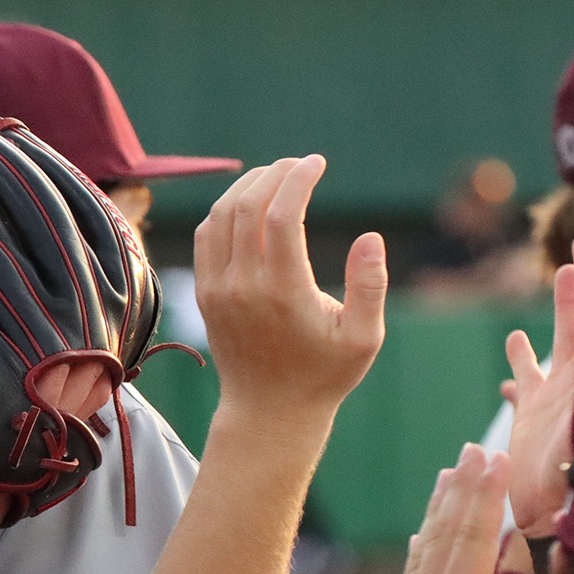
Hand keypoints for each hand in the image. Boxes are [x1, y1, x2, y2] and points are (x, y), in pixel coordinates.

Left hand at [195, 155, 386, 427]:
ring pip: (219, 217)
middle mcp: (242, 287)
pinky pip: (205, 237)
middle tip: (300, 163)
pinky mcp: (204, 294)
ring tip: (277, 175)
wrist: (268, 410)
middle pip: (246, 208)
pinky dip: (224, 209)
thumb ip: (369, 286)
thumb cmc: (324, 374)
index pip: (281, 217)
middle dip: (274, 174)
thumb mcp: (363, 337)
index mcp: (283, 293)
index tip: (317, 162)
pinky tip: (249, 201)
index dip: (298, 180)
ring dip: (246, 186)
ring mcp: (216, 290)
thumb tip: (370, 237)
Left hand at [365, 444, 542, 573]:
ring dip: (440, 510)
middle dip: (463, 490)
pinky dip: (423, 546)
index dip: (484, 497)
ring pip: (427, 550)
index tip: (495, 455)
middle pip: (446, 534)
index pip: (470, 540)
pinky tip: (421, 537)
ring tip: (446, 474)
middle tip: (473, 448)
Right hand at [502, 243, 573, 534]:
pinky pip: (528, 382)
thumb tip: (522, 377)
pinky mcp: (535, 417)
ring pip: (561, 342)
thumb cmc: (568, 483)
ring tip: (568, 274)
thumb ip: (570, 410)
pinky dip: (522, 364)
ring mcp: (557, 398)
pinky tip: (515, 347)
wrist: (555, 517)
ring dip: (565, 309)